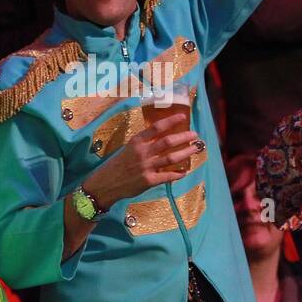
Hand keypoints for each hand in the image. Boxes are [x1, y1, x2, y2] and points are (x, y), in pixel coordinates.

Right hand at [83, 114, 200, 208]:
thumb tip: (161, 137)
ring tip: (196, 149)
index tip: (183, 117)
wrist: (105, 184)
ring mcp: (146, 167)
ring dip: (185, 153)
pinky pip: (167, 176)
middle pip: (168, 142)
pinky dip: (178, 174)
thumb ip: (143, 144)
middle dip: (184, 137)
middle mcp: (142, 152)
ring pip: (171, 158)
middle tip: (195, 135)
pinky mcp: (148, 181)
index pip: (156, 128)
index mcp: (137, 141)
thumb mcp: (127, 149)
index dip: (171, 121)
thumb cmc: (116, 165)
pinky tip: (185, 171)